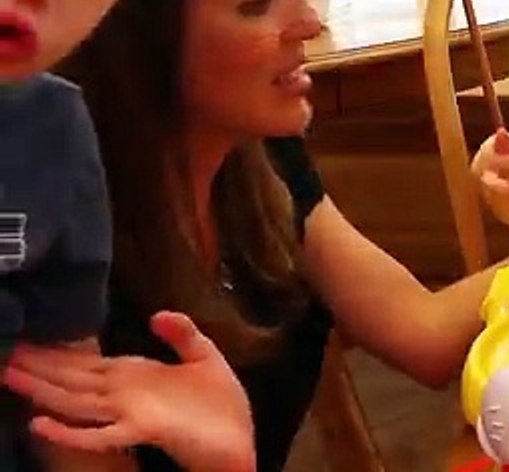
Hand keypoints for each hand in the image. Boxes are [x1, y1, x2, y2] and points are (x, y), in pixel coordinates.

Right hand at [4, 312, 254, 471]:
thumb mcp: (204, 356)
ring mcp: (129, 413)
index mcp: (134, 374)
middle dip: (38, 367)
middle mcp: (124, 393)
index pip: (85, 362)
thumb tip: (156, 313)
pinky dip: (69, 431)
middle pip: (71, 379)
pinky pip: (99, 434)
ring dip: (42, 390)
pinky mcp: (142, 430)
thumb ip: (181, 333)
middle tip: (3, 354)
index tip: (24, 341)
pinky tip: (39, 424)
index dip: (55, 352)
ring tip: (9, 376)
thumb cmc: (220, 405)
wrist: (239, 440)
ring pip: (75, 401)